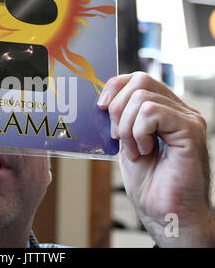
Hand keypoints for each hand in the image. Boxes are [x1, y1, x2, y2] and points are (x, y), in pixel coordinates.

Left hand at [98, 72, 214, 246]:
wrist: (166, 212)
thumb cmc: (148, 182)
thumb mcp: (126, 143)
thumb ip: (121, 119)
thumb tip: (103, 100)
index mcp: (164, 110)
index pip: (137, 78)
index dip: (114, 87)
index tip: (100, 108)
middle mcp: (178, 109)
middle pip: (139, 80)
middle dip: (117, 108)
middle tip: (118, 137)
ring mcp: (187, 118)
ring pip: (142, 97)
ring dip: (127, 127)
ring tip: (135, 151)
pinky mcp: (190, 129)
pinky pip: (151, 112)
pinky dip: (138, 132)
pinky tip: (145, 151)